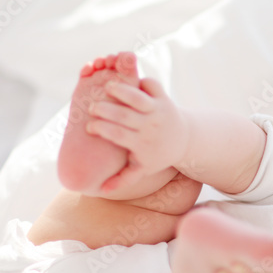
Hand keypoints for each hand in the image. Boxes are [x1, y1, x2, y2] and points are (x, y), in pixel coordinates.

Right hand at [85, 78, 192, 192]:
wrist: (184, 141)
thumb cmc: (157, 155)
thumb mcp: (142, 169)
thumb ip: (122, 179)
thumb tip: (102, 191)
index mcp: (141, 143)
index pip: (118, 135)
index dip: (101, 129)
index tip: (89, 127)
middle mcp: (150, 126)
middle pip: (124, 115)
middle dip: (104, 109)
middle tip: (92, 107)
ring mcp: (158, 111)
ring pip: (139, 98)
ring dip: (121, 90)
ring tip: (107, 87)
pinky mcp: (164, 98)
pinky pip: (152, 86)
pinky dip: (141, 82)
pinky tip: (129, 81)